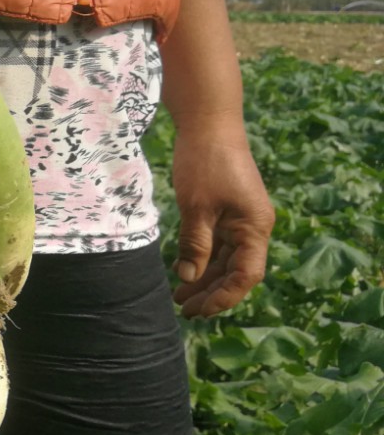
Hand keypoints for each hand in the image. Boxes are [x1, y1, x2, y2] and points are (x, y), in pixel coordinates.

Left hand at [168, 124, 274, 317]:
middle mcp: (253, 227)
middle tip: (185, 310)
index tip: (201, 311)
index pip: (246, 275)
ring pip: (224, 259)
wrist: (209, 124)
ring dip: (204, 278)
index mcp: (255, 228)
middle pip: (236, 271)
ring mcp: (240, 219)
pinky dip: (201, 258)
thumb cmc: (205, 163)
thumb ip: (196, 244)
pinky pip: (217, 243)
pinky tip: (182, 270)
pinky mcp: (226, 211)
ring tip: (180, 298)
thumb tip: (189, 278)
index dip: (225, 296)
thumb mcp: (196, 207)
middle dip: (211, 292)